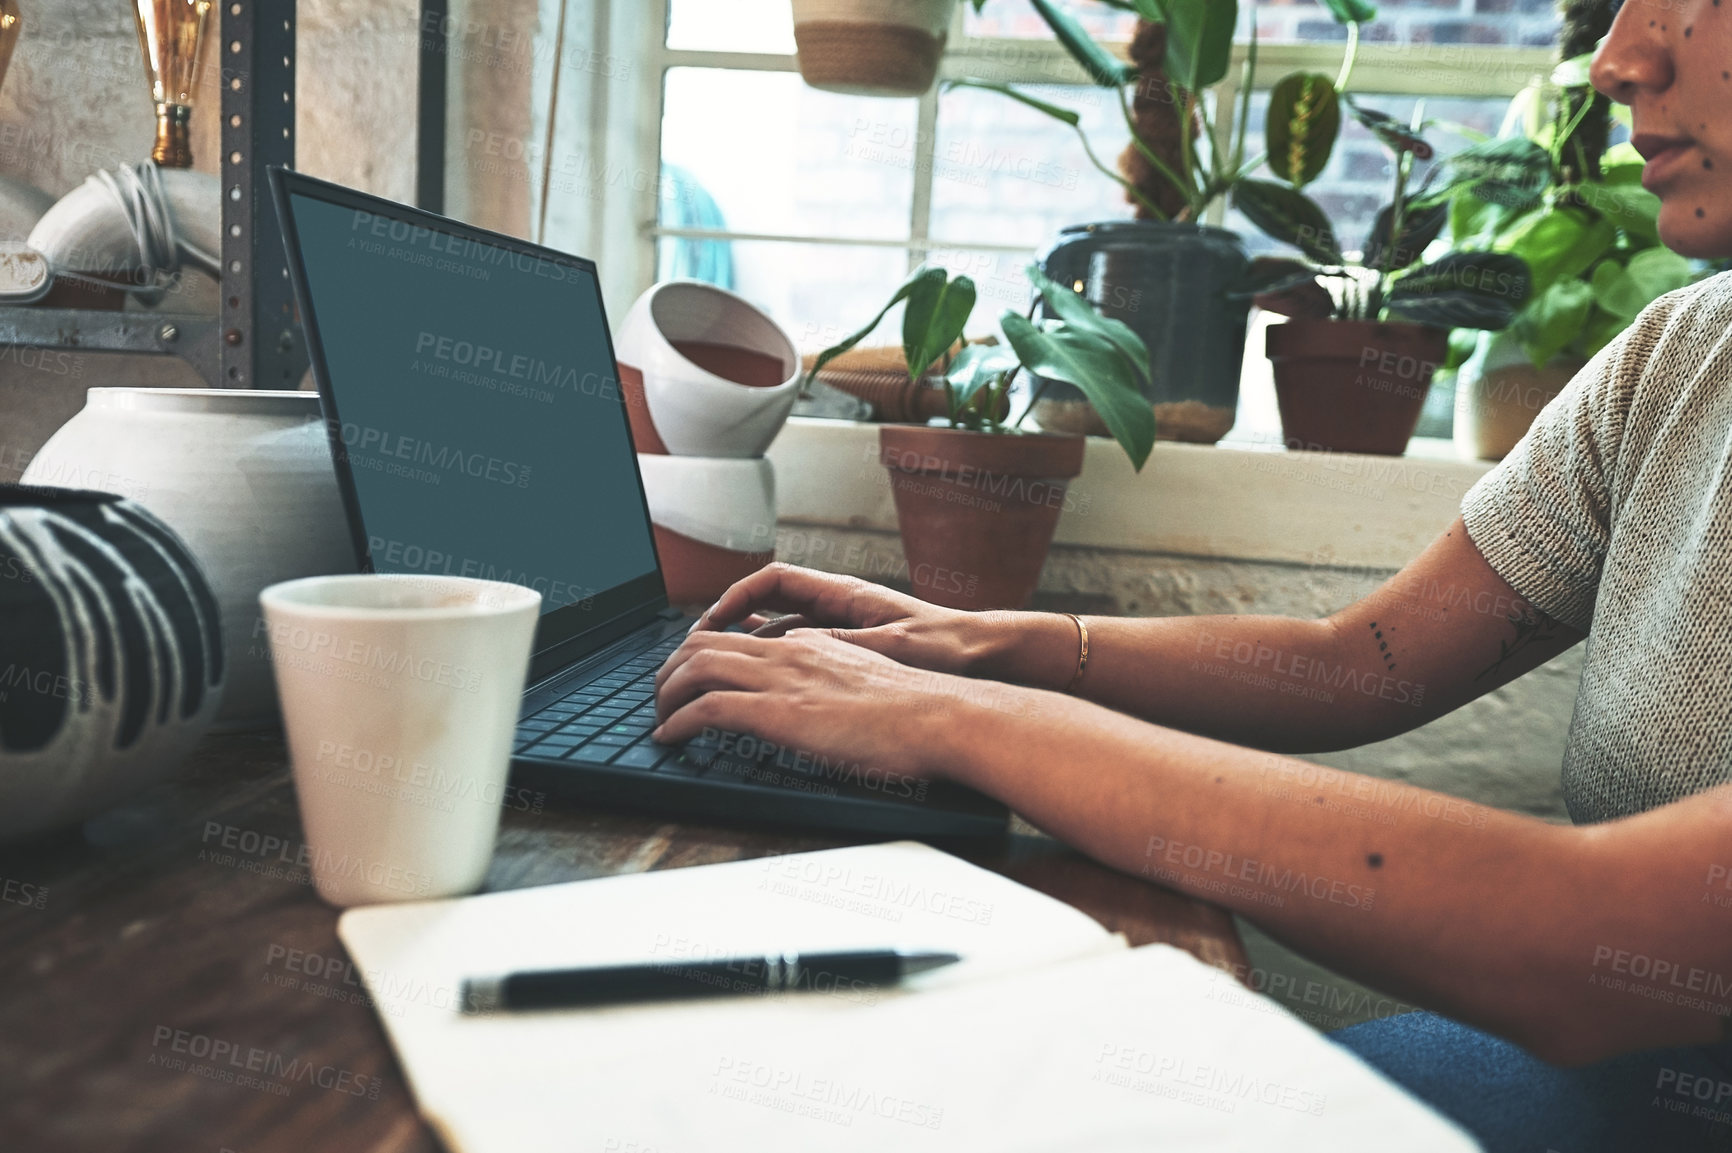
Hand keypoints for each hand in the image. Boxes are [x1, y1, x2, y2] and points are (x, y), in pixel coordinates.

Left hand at [652, 627, 1036, 780]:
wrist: (941, 716)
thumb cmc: (916, 712)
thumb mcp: (865, 685)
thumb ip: (833, 683)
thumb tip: (816, 703)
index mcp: (811, 644)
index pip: (738, 637)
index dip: (702, 654)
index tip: (689, 676)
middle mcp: (789, 652)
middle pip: (704, 644)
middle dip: (670, 669)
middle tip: (660, 696)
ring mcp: (782, 678)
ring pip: (696, 667)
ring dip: (665, 693)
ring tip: (657, 717)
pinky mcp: (779, 710)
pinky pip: (707, 708)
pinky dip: (677, 721)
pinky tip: (668, 737)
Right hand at [690, 562, 982, 676]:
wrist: (987, 658)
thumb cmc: (948, 648)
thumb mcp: (891, 647)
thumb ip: (843, 646)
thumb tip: (793, 648)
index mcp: (843, 595)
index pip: (772, 582)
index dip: (735, 597)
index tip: (709, 622)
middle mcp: (839, 606)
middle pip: (768, 604)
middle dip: (729, 622)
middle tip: (696, 649)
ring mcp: (845, 629)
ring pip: (782, 629)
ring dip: (750, 644)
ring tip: (716, 670)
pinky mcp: (853, 654)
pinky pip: (801, 652)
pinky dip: (776, 664)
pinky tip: (761, 687)